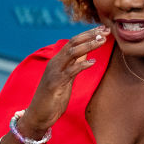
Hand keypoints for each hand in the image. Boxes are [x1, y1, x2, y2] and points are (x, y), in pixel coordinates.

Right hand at [13, 25, 109, 142]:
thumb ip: (74, 64)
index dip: (88, 34)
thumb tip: (86, 51)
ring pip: (72, 53)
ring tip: (102, 41)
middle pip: (73, 43)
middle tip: (105, 30)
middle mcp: (55, 63)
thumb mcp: (67, 77)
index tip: (103, 29)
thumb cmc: (53, 97)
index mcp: (58, 60)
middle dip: (90, 35)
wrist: (38, 115)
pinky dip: (82, 65)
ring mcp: (54, 72)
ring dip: (88, 45)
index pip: (74, 41)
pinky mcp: (55, 84)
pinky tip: (93, 62)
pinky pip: (70, 71)